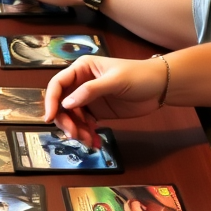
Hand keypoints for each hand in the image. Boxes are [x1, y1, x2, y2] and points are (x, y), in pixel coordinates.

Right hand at [44, 55, 167, 146]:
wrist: (161, 86)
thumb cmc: (138, 75)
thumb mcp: (115, 81)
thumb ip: (91, 91)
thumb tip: (67, 104)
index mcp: (81, 69)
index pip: (58, 84)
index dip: (51, 100)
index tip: (50, 118)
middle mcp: (80, 83)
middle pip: (62, 104)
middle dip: (66, 121)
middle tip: (75, 135)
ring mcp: (88, 98)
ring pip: (72, 117)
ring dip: (77, 131)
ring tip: (89, 141)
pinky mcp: (97, 111)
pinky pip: (84, 124)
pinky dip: (87, 134)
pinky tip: (95, 141)